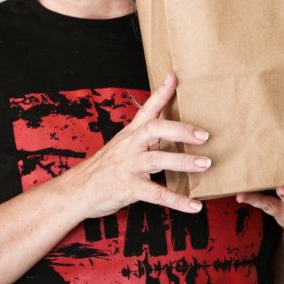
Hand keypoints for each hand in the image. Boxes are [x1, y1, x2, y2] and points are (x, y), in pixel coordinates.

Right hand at [65, 72, 212, 216]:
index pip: (146, 109)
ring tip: (205, 164)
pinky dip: (177, 200)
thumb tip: (172, 131)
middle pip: (153, 130)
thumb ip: (144, 138)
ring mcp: (127, 166)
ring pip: (156, 160)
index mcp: (130, 134)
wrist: (77, 190)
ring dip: (183, 162)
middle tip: (204, 135)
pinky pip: (156, 194)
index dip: (161, 93)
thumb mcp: (122, 145)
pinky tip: (194, 205)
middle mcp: (129, 146)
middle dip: (180, 130)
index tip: (175, 77)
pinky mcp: (128, 188)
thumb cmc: (106, 167)